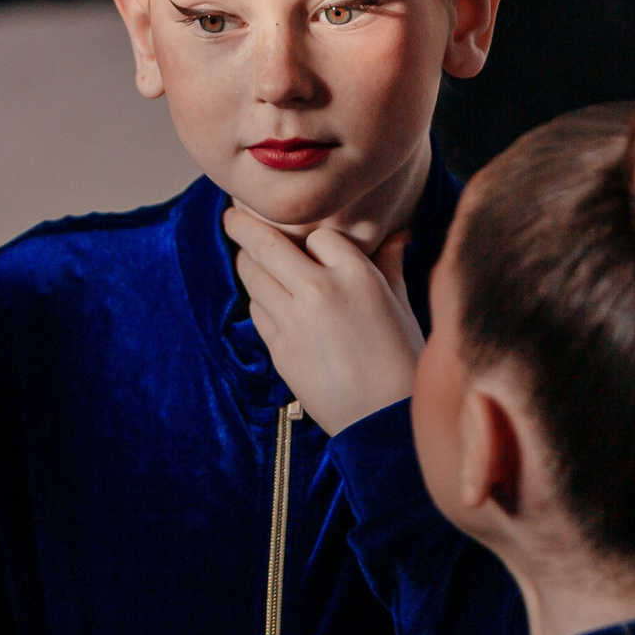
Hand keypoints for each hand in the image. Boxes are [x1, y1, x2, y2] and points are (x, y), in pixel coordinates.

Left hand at [225, 207, 421, 435]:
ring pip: (253, 275)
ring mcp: (293, 320)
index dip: (314, 237)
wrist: (385, 419)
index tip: (305, 236)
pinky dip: (259, 299)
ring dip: (246, 261)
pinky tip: (266, 298)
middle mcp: (319, 290)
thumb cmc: (403, 360)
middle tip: (231, 215)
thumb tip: (397, 235)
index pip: (319, 234)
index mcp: (357, 274)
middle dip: (243, 225)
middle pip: (267, 244)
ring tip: (244, 253)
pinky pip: (257, 310)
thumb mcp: (402, 305)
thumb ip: (390, 265)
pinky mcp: (278, 348)